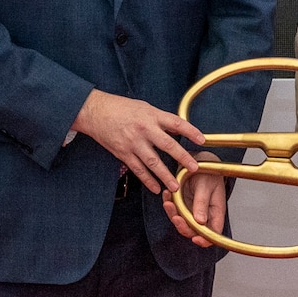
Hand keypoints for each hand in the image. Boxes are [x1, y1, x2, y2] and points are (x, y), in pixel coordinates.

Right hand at [71, 89, 203, 193]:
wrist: (95, 111)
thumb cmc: (121, 108)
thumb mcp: (145, 108)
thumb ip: (161, 120)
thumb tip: (179, 130)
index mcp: (152, 115)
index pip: (176, 123)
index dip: (190, 132)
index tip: (202, 140)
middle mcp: (144, 129)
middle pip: (167, 145)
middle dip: (182, 158)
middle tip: (193, 169)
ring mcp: (133, 142)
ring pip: (152, 162)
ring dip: (165, 175)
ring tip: (175, 186)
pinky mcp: (123, 152)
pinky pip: (137, 169)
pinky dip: (147, 180)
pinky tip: (156, 188)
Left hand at [164, 153, 227, 244]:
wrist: (199, 160)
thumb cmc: (208, 171)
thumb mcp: (206, 186)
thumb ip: (202, 203)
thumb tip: (200, 221)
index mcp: (216, 212)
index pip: (213, 233)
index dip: (205, 240)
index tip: (195, 238)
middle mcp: (204, 214)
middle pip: (194, 231)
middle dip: (183, 226)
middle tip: (176, 217)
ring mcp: (192, 210)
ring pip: (181, 222)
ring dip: (173, 214)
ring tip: (168, 202)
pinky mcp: (182, 204)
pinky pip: (174, 210)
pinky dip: (169, 204)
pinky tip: (167, 195)